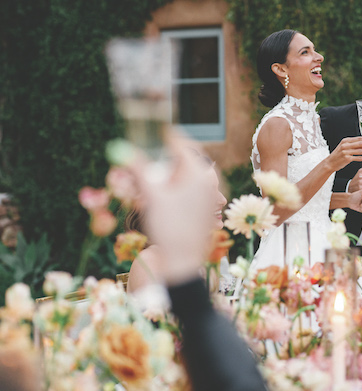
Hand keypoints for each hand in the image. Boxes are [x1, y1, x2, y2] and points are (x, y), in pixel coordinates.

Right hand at [129, 130, 214, 284]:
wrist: (184, 261)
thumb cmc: (169, 229)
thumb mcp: (152, 197)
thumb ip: (139, 170)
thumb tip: (124, 150)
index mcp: (198, 174)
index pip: (180, 143)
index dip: (162, 136)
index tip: (148, 131)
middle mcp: (206, 181)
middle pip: (181, 159)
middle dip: (161, 158)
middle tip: (142, 158)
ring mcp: (206, 194)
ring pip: (182, 175)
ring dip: (164, 175)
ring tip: (142, 181)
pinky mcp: (202, 206)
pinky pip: (186, 189)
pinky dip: (171, 188)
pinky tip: (154, 197)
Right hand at [327, 137, 361, 170]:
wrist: (330, 162)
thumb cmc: (338, 155)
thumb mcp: (344, 147)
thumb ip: (353, 145)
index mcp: (345, 141)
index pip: (358, 138)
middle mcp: (345, 145)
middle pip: (360, 143)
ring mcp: (346, 152)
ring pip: (360, 151)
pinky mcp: (347, 159)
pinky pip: (358, 158)